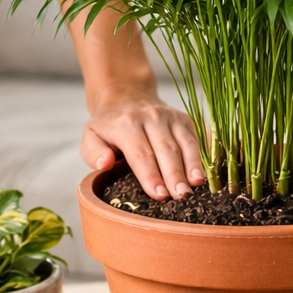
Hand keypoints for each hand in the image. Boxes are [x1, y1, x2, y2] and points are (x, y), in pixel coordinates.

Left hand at [81, 87, 206, 201]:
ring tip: (195, 186)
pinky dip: (199, 157)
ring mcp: (170, 116)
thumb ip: (94, 152)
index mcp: (126, 123)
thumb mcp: (91, 136)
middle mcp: (150, 116)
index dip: (151, 175)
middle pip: (165, 149)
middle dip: (174, 174)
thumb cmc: (109, 126)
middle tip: (180, 196)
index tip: (159, 194)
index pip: (140, 153)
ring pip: (184, 143)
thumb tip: (106, 163)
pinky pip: (194, 139)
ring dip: (191, 166)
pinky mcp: (183, 119)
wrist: (126, 96)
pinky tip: (202, 176)